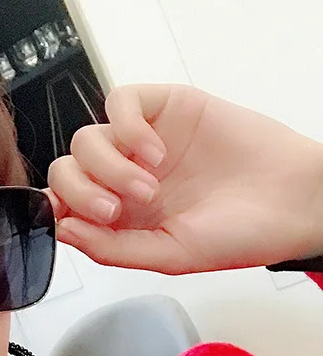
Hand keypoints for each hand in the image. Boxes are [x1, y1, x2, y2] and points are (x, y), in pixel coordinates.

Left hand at [47, 84, 322, 273]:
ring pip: (87, 138)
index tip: (74, 220)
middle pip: (66, 170)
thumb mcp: (169, 255)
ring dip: (109, 166)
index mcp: (119, 216)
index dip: (59, 208)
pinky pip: (122, 100)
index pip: (64, 203)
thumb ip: (112, 248)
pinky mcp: (166, 107)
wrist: (296, 202)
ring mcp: (142, 141)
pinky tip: (156, 151)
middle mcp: (124, 178)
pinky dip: (127, 125)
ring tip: (149, 186)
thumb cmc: (239, 234)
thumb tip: (63, 231)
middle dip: (80, 191)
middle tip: (113, 209)